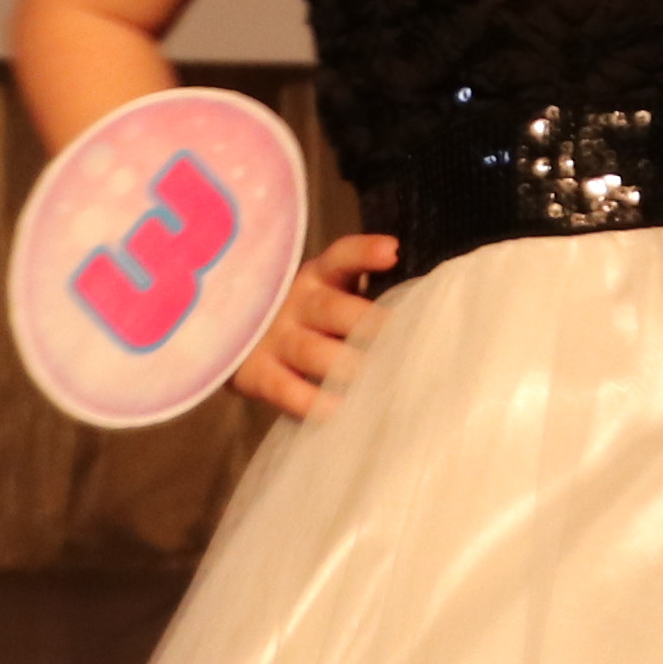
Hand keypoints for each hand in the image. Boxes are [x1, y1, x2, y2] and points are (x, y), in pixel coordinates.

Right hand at [234, 232, 403, 416]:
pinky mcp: (254, 373)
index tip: (391, 252)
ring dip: (344, 365)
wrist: (238, 341)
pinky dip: (309, 400)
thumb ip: (366, 299)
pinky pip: (283, 388)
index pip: (340, 257)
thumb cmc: (309, 322)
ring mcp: (272, 338)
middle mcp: (295, 302)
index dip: (364, 254)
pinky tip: (336, 410)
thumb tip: (424, 311)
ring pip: (311, 350)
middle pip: (331, 309)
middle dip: (368, 324)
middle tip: (402, 341)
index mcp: (318, 277)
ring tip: (375, 380)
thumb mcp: (330, 297)